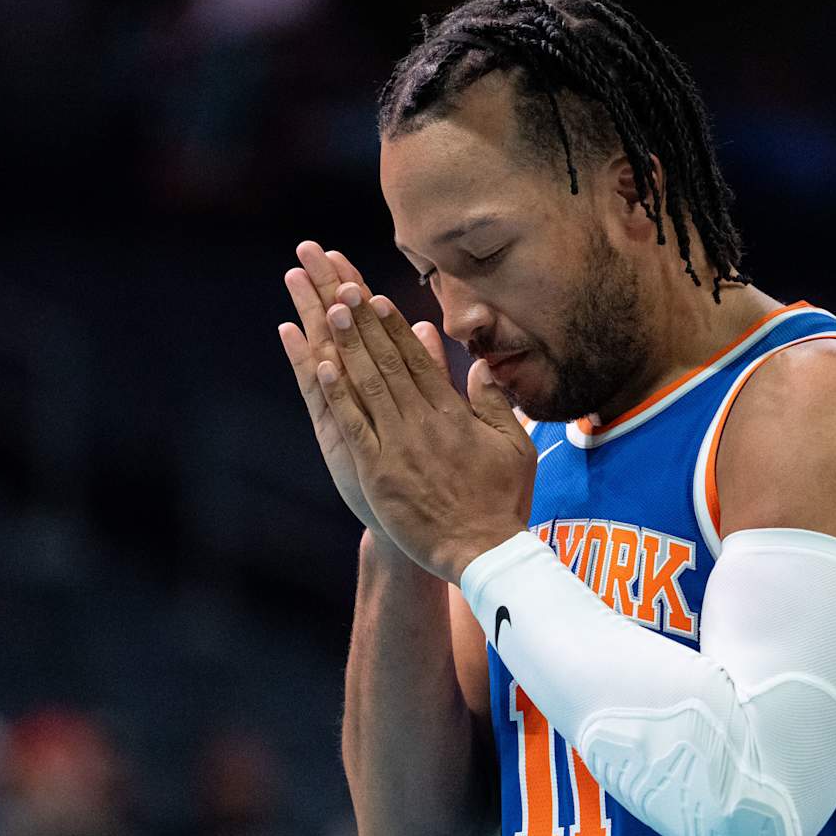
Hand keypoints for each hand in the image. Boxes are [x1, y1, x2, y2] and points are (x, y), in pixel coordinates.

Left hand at [280, 251, 534, 583]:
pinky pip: (354, 424)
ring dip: (347, 344)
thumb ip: (494, 403)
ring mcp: (398, 444)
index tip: (374, 296)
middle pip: (387, 361)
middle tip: (341, 286)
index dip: (392, 325)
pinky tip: (322, 365)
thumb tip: (482, 365)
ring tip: (329, 309)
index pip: (417, 359)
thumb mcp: (513, 445)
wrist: (482, 549)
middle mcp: (423, 420)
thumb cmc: (500, 501)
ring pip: (368, 383)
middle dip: (364, 321)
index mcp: (453, 412)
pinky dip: (338, 393)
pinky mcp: (378, 470)